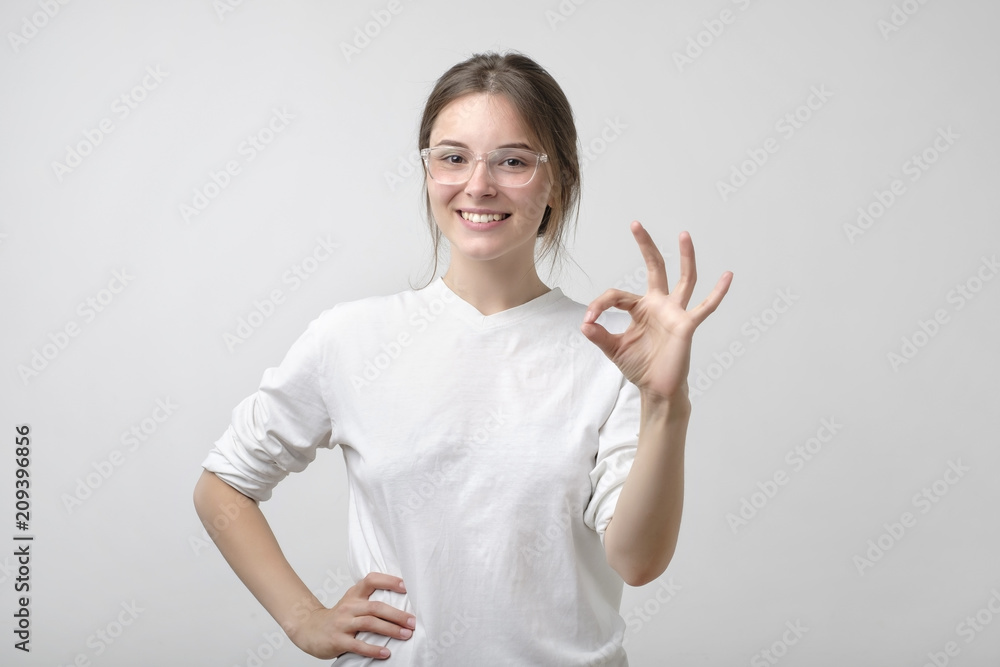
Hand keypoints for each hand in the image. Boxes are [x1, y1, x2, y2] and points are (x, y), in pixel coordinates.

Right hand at [287, 572, 414, 659]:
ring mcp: (342, 623)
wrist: (309, 629)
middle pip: (376, 607)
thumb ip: (370, 601)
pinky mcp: (338, 640)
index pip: (371, 580)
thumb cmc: (338, 617)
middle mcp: (349, 606)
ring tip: (406, 635)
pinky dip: (373, 649)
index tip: (406, 586)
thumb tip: (401, 604)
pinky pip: (358, 645)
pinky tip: (385, 653)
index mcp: (354, 594)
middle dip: (397, 614)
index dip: (389, 581)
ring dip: (390, 630)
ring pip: (369, 623)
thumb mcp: (352, 603)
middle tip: (413, 622)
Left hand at [581, 221, 732, 402]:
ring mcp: (675, 313)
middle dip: (646, 246)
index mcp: (640, 308)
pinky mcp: (686, 325)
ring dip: (684, 257)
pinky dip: (718, 292)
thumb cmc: (639, 366)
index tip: (589, 319)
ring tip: (684, 235)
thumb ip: (599, 335)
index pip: (617, 296)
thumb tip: (583, 323)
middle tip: (636, 224)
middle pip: (655, 268)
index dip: (599, 305)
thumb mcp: (613, 349)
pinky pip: (706, 307)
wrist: (656, 388)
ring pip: (684, 279)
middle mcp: (659, 305)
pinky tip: (728, 276)